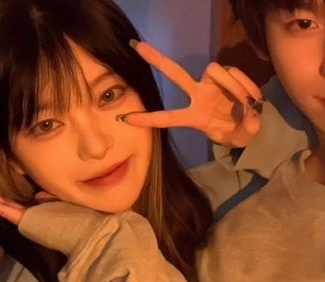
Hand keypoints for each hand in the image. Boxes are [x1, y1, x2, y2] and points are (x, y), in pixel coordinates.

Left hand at [122, 40, 263, 146]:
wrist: (248, 125)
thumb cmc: (234, 134)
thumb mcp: (235, 138)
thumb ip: (244, 129)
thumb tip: (250, 115)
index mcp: (193, 117)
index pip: (167, 118)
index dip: (148, 119)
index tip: (126, 119)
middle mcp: (197, 95)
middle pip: (175, 74)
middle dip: (157, 60)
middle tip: (137, 46)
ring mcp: (210, 84)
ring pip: (214, 69)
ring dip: (233, 85)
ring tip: (246, 103)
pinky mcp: (226, 75)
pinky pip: (233, 71)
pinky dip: (245, 84)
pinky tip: (253, 97)